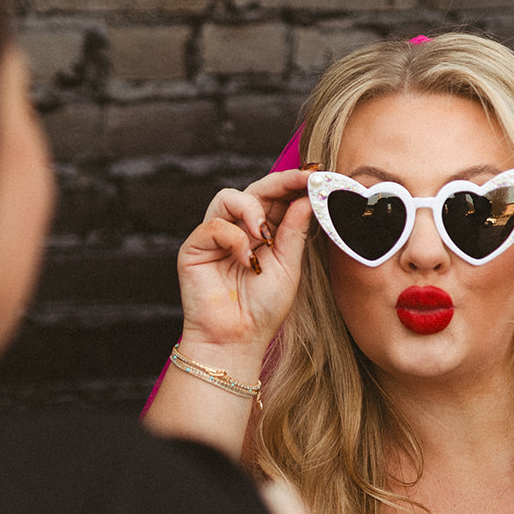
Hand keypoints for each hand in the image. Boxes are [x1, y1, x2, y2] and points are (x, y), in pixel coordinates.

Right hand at [177, 168, 314, 362]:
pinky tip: (246, 259)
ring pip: (228, 197)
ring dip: (252, 209)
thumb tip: (308, 196)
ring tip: (264, 233)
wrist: (237, 339)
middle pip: (254, 189)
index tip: (317, 173)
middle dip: (280, 182)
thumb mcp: (289, 265)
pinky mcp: (195, 248)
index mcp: (263, 232)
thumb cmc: (263, 309)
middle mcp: (238, 229)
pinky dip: (234, 238)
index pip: (276, 197)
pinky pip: (214, 225)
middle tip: (302, 180)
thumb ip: (295, 230)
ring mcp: (215, 237)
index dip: (294, 182)